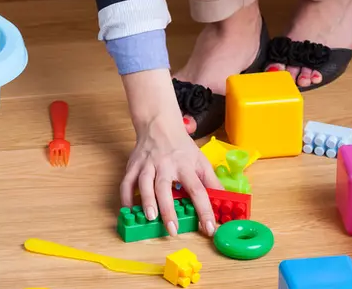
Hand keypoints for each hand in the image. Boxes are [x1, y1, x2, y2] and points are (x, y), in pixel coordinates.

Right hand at [121, 71, 217, 237]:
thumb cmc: (181, 145)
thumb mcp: (201, 160)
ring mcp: (147, 164)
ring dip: (146, 201)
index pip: (197, 189)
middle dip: (168, 209)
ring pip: (144, 182)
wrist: (159, 123)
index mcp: (185, 164)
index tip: (209, 228)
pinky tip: (129, 209)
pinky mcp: (133, 164)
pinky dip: (126, 196)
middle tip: (173, 229)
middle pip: (165, 186)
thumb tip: (225, 202)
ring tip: (151, 218)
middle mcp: (165, 164)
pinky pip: (126, 181)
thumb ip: (212, 182)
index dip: (204, 209)